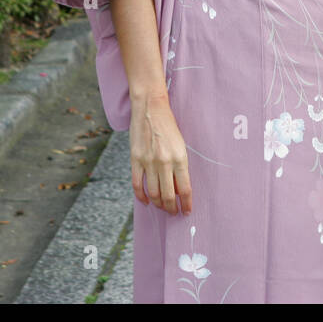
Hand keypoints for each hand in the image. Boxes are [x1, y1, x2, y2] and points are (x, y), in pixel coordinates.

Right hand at [129, 92, 191, 214]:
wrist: (151, 109)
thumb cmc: (169, 127)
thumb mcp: (181, 146)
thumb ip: (180, 167)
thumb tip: (180, 189)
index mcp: (180, 158)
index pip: (185, 189)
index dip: (186, 204)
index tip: (187, 211)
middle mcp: (164, 162)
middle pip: (168, 196)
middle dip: (172, 208)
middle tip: (173, 212)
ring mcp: (148, 161)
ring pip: (153, 193)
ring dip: (158, 204)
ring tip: (162, 207)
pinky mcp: (135, 159)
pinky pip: (137, 185)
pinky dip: (141, 197)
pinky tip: (146, 201)